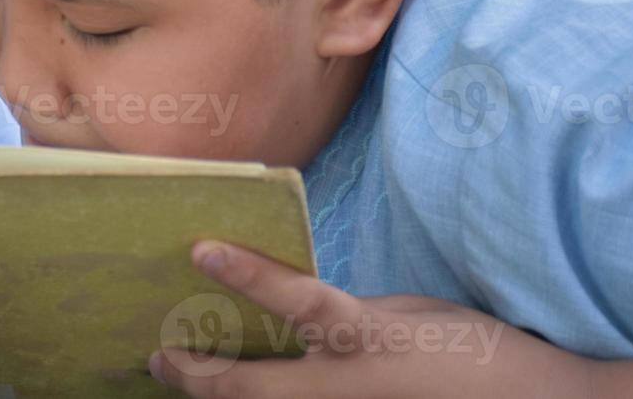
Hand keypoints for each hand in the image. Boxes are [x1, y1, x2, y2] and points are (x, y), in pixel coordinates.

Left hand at [148, 240, 598, 398]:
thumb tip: (298, 312)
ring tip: (181, 382)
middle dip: (197, 374)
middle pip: (253, 386)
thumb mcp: (409, 312)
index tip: (201, 248)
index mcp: (366, 336)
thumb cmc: (472, 350)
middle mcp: (350, 387)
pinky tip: (241, 393)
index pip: (296, 299)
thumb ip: (348, 313)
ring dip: (220, 398)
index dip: (246, 272)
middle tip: (160, 359)